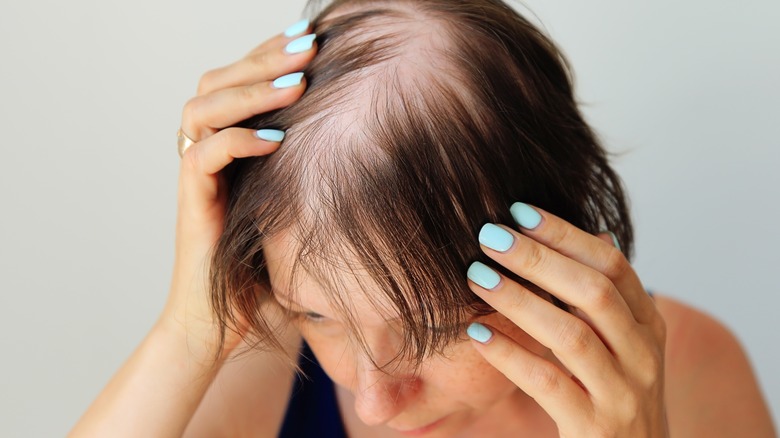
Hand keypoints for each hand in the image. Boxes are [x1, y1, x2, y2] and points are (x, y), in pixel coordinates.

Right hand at [162, 25, 316, 356]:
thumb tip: (372, 137)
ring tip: (297, 83)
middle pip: (218, 80)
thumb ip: (317, 169)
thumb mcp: (301, 205)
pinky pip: (202, 156)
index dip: (270, 54)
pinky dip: (237, 141)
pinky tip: (276, 142)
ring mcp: (198, 177)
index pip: (240, 80)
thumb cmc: (269, 266)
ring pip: (202, 107)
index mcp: (231, 145)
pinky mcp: (193, 204)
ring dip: (249, 89)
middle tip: (309, 43)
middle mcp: (209, 152)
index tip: (316, 38)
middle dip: (264, 57)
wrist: (229, 321)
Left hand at [465, 202, 667, 436]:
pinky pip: (547, 383)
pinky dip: (510, 355)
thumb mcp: (625, 346)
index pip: (613, 266)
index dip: (566, 235)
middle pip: (593, 292)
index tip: (519, 211)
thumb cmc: (618, 398)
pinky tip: (477, 334)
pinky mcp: (596, 429)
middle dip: (537, 258)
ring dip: (518, 300)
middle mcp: (644, 356)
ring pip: (570, 335)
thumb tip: (597, 234)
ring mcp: (623, 395)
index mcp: (649, 327)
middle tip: (488, 236)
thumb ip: (610, 298)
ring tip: (474, 276)